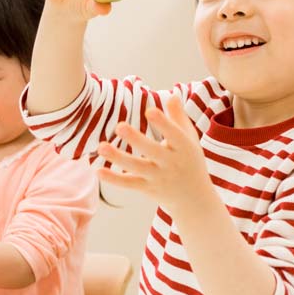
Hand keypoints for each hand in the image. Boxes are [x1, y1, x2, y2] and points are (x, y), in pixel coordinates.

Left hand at [95, 96, 210, 212]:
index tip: (149, 110)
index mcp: (184, 148)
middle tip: (119, 126)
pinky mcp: (148, 188)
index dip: (163, 123)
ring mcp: (159, 177)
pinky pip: (129, 183)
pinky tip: (98, 170)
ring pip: (137, 167)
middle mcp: (171, 163)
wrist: (195, 200)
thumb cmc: (191, 162)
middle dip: (136, 140)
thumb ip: (179, 117)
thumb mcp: (190, 139)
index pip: (174, 134)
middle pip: (153, 151)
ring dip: (118, 158)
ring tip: (101, 146)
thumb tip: (172, 94)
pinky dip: (114, 179)